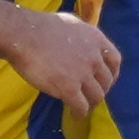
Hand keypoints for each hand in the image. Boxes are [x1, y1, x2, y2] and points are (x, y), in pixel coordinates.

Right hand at [0, 6, 119, 104]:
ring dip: (91, 104)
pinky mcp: (69, 88)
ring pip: (97, 96)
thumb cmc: (40, 26)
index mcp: (96, 39)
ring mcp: (83, 73)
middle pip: (106, 81)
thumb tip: (82, 42)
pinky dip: (80, 113)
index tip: (106, 80)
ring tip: (82, 107)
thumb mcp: (71, 23)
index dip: (112, 73)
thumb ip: (82, 35)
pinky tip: (74, 115)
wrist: (24, 35)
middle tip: (91, 96)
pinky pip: (81, 106)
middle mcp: (94, 57)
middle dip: (101, 90)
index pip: (115, 60)